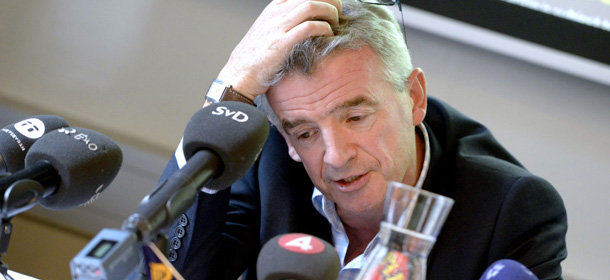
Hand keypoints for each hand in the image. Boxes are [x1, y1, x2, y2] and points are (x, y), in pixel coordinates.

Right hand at [216, 0, 341, 100]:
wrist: (240, 75)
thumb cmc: (255, 58)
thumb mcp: (266, 32)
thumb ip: (283, 22)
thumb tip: (304, 22)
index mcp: (273, 8)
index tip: (332, 5)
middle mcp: (275, 13)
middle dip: (331, 1)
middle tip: (339, 14)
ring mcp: (278, 26)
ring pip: (311, 5)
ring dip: (330, 13)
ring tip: (337, 23)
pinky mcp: (282, 43)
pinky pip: (309, 27)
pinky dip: (325, 29)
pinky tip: (329, 36)